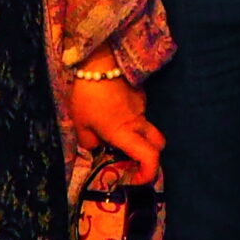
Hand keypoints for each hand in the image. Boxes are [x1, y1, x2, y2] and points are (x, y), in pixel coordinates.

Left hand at [70, 68, 162, 184]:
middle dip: (150, 157)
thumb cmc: (88, 94)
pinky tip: (111, 112)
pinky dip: (130, 120)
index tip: (135, 179)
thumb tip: (94, 149)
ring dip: (136, 137)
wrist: (99, 60)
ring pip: (147, 129)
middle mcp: (138, 123)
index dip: (148, 174)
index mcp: (124, 133)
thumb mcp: (80, 123)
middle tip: (131, 161)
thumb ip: (88, 143)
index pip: (149, 158)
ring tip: (111, 132)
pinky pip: (139, 114)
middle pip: (158, 145)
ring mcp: (142, 108)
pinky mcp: (140, 96)